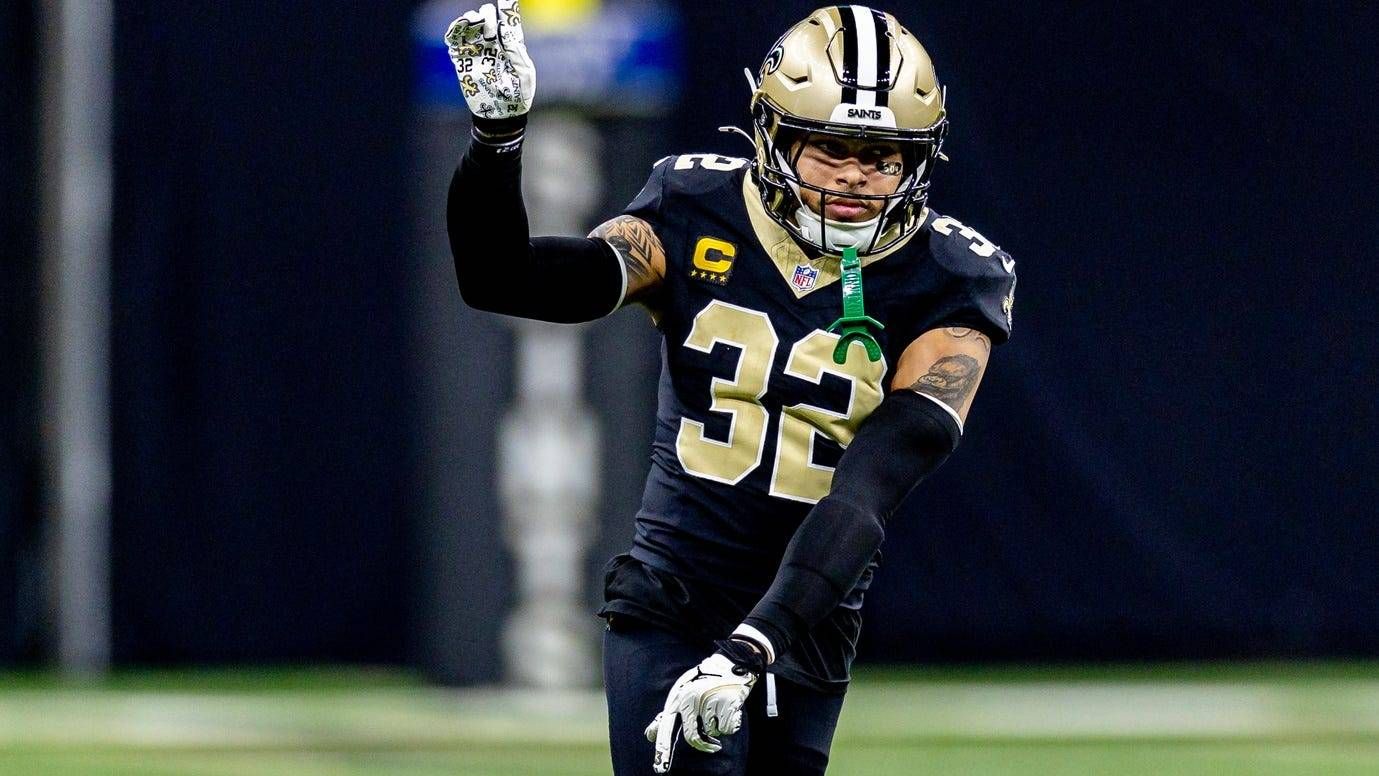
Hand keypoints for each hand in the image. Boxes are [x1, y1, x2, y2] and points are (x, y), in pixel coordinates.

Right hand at [444, 0, 534, 120]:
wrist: (500, 114)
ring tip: (474, 23)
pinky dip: (454, 29)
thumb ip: (517, 51)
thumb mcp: (524, 73)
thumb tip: (506, 31)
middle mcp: (493, 43)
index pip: (508, 19)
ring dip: (470, 19)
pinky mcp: (462, 58)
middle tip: (489, 27)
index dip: (506, 6)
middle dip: (487, 16)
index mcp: (511, 44)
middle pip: (487, 17)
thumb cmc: (518, 95)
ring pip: (469, 24)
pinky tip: (458, 27)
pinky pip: (453, 38)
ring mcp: (476, 49)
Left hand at [644, 652, 756, 773]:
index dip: (663, 748)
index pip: (667, 726)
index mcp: (678, 697)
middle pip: (692, 737)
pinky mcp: (726, 705)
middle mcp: (690, 700)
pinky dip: (730, 723)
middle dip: (703, 745)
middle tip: (713, 747)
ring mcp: (708, 702)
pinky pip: (726, 728)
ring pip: (711, 732)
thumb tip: (649, 736)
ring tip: (719, 711)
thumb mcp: (682, 694)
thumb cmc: (704, 682)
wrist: (733, 665)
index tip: (660, 768)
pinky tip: (730, 708)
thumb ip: (667, 716)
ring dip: (717, 727)